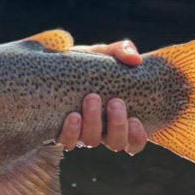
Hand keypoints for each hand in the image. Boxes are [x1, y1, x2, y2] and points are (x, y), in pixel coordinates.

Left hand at [57, 40, 147, 154]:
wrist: (56, 66)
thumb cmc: (88, 64)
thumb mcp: (105, 54)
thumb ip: (122, 51)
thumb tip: (135, 59)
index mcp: (118, 117)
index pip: (134, 140)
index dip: (137, 136)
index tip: (135, 119)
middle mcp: (102, 130)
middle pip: (116, 143)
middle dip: (117, 124)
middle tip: (114, 102)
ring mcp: (81, 132)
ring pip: (92, 141)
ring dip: (93, 123)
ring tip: (91, 98)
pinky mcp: (61, 131)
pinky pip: (67, 141)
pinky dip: (71, 132)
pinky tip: (73, 116)